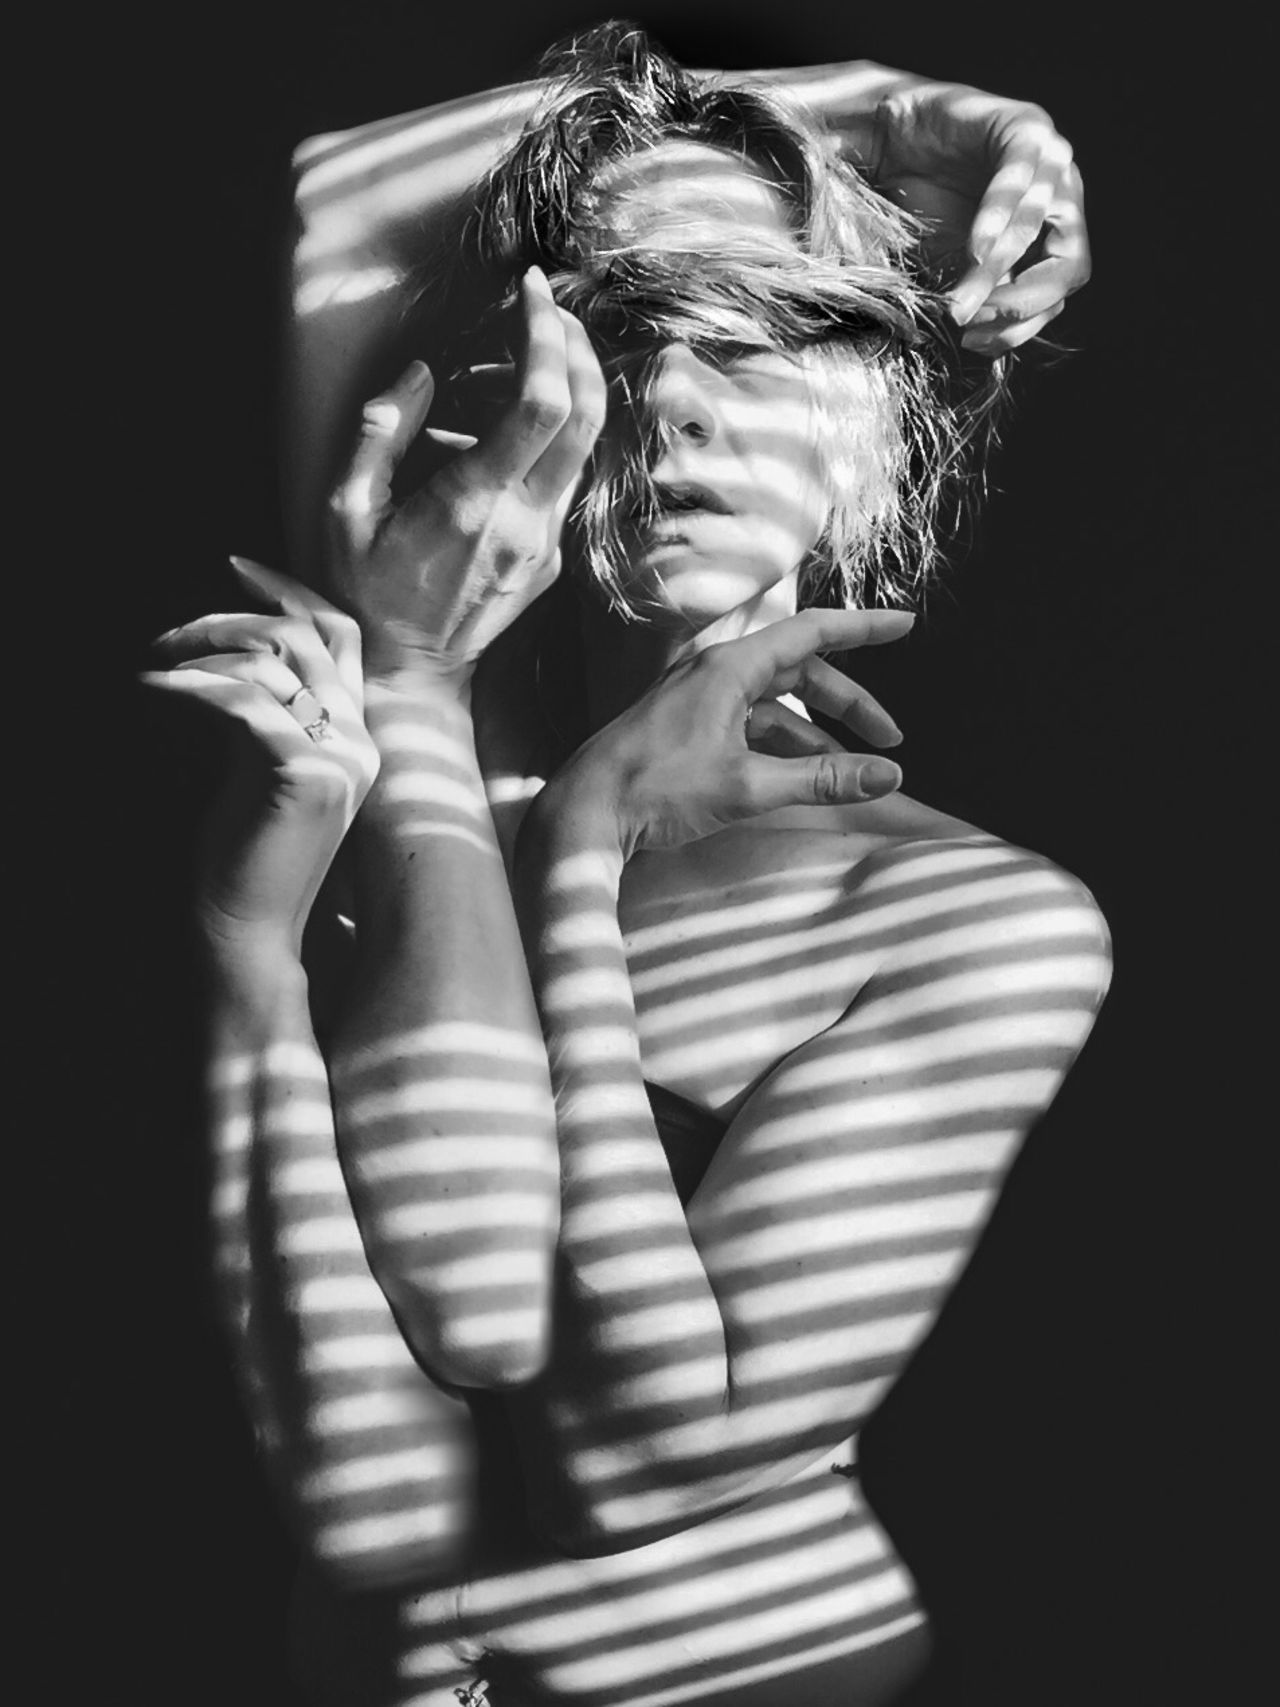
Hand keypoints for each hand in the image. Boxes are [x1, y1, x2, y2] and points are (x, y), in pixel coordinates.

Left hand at [143, 559, 378, 951]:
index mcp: (358, 735)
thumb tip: (227, 652)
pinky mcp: (306, 776)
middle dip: (229, 619)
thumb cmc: (245, 852)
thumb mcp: (258, 765)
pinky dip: (190, 686)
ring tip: (156, 668)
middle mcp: (361, 741)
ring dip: (202, 652)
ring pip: (274, 662)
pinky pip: (244, 701)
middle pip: (304, 637)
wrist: (251, 925)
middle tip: (171, 635)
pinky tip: (153, 689)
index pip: (339, 636)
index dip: (290, 591)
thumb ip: (264, 711)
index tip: (236, 565)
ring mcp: (342, 758)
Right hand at [325, 265, 605, 681]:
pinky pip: (566, 477)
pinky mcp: (550, 557)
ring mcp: (544, 543)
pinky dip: (556, 431)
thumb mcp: (345, 510)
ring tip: (530, 348)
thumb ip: (379, 432)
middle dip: (576, 347)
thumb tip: (421, 373)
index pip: (539, 405)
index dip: (545, 336)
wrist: (409, 670)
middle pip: (586, 415)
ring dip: (571, 385)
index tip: (528, 291)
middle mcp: (524, 522)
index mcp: (474, 504)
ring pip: (586, 446)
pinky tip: (516, 416)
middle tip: (546, 306)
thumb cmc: (365, 590)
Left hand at [542, 608, 913, 855]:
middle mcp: (714, 673)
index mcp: (729, 668)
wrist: (584, 812)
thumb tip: (889, 776)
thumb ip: (821, 779)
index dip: (863, 629)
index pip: (812, 633)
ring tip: (851, 770)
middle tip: (889, 737)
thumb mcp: (749, 788)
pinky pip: (748, 724)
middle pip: (799, 671)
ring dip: (816, 732)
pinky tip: (799, 776)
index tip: (907, 626)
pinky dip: (781, 746)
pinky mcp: (687, 728)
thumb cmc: (656, 791)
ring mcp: (698, 699)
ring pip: (774, 704)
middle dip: (848, 703)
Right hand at [868, 80, 1087, 354]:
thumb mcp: (954, 262)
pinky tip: (975, 249)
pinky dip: (999, 216)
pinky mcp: (1024, 126)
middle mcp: (1062, 199)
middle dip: (1021, 304)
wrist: (891, 138)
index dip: (1020, 325)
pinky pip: (1019, 176)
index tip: (971, 341)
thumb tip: (980, 342)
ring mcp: (1049, 160)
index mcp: (1053, 235)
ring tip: (959, 299)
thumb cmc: (923, 201)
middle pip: (1069, 266)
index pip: (1058, 293)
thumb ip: (980, 293)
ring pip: (1038, 228)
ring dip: (996, 270)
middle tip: (971, 322)